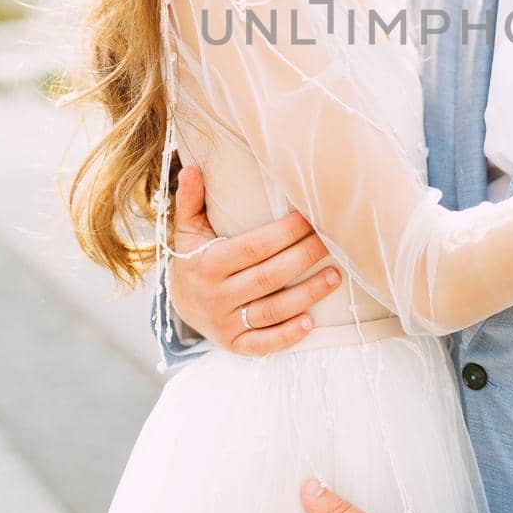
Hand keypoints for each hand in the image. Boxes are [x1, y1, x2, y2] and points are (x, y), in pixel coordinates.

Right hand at [168, 167, 339, 354]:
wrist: (177, 303)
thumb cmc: (194, 257)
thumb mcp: (188, 228)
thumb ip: (190, 199)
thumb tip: (191, 167)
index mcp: (207, 263)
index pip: (253, 247)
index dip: (285, 233)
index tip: (311, 218)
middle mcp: (215, 295)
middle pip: (269, 276)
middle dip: (304, 257)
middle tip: (332, 241)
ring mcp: (224, 322)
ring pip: (272, 310)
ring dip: (307, 294)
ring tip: (335, 275)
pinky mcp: (232, 344)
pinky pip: (263, 344)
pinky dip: (287, 335)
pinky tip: (311, 320)